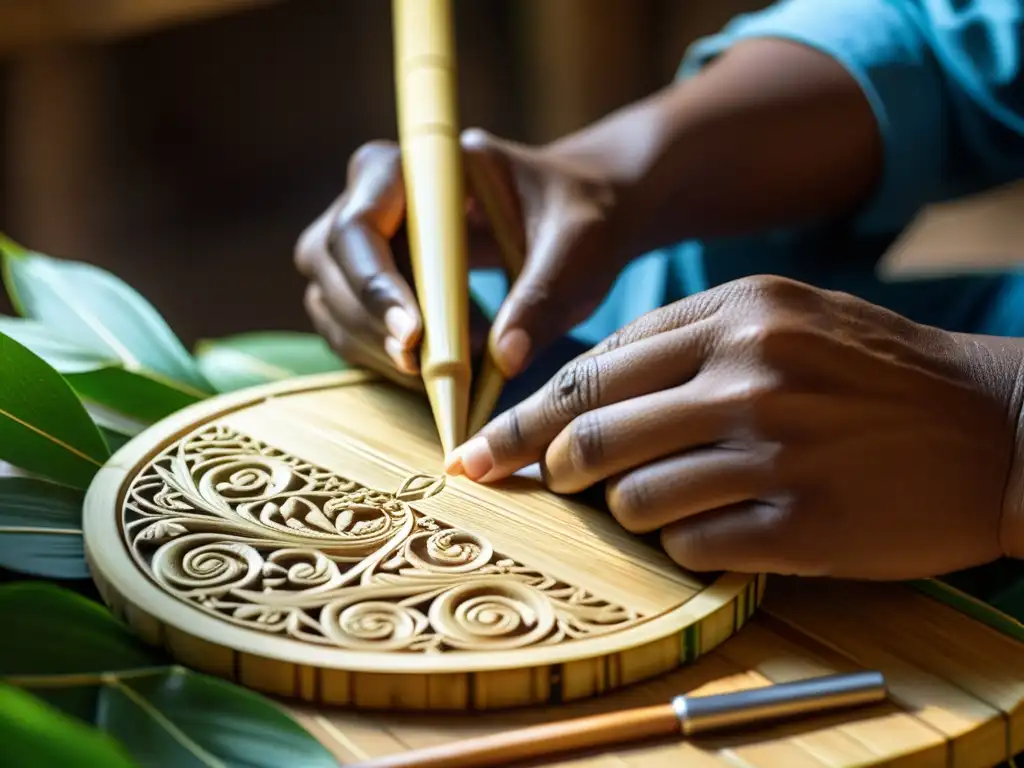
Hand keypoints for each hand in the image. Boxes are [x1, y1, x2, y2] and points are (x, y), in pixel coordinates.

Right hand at [294, 130, 632, 385]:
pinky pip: (352, 327)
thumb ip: (543, 296)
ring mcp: (369, 241)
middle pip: (330, 263)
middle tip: (426, 370)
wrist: (581, 221)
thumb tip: (505, 358)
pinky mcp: (375, 282)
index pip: (361, 222)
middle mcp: (379, 195)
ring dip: (377, 347)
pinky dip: (385, 359)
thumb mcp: (578, 246)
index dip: (374, 283)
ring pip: (332, 301)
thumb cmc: (580, 217)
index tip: (415, 336)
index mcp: (422, 165)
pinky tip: (438, 369)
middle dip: (371, 324)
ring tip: (451, 366)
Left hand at [446, 275, 1023, 578]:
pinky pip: (689, 546)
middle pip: (592, 433)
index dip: (525, 416)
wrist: (1001, 428)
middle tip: (551, 481)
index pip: (592, 369)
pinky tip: (716, 530)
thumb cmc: (879, 373)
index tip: (481, 449)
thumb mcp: (787, 319)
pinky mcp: (802, 522)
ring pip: (632, 498)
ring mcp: (775, 449)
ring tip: (662, 502)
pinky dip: (683, 546)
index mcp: (739, 312)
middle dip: (552, 467)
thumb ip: (686, 343)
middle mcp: (750, 373)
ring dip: (626, 511)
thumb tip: (581, 393)